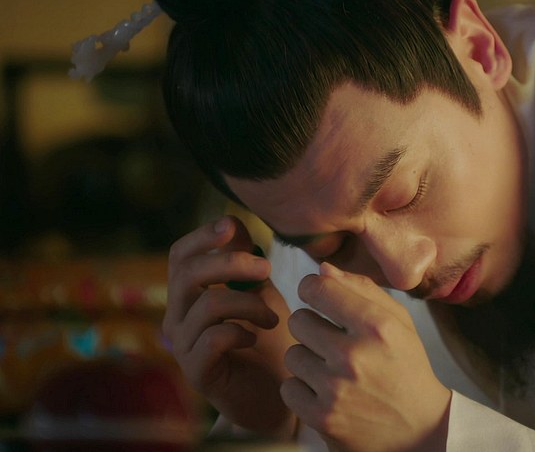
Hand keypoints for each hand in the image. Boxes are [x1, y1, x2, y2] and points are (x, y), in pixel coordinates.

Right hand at [163, 216, 296, 434]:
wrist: (276, 394)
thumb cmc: (269, 342)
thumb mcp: (262, 293)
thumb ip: (247, 263)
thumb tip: (234, 222)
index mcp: (189, 295)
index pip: (179, 256)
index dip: (201, 236)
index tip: (231, 225)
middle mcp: (178, 318)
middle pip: (188, 273)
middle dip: (231, 263)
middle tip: (268, 268)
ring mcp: (183, 347)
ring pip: (208, 304)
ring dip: (249, 303)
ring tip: (273, 318)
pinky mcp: (198, 373)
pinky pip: (214, 338)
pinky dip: (241, 330)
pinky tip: (257, 336)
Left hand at [280, 263, 451, 451]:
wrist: (419, 430)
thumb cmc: (407, 368)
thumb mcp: (399, 322)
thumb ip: (363, 290)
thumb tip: (322, 269)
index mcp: (377, 326)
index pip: (318, 289)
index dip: (311, 288)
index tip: (316, 296)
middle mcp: (355, 355)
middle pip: (298, 320)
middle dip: (311, 326)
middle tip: (329, 339)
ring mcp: (336, 389)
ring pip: (292, 354)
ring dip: (308, 359)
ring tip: (330, 368)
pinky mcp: (322, 417)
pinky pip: (288, 387)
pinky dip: (303, 389)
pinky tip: (324, 390)